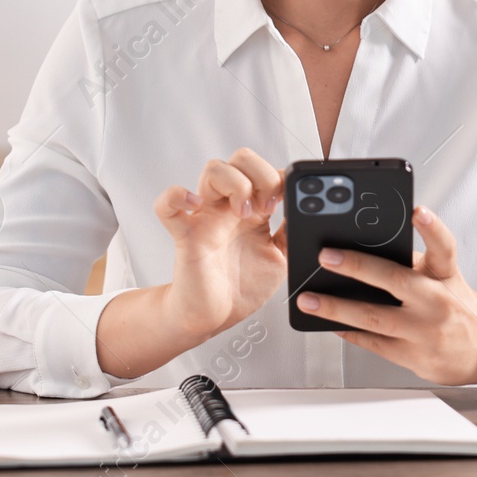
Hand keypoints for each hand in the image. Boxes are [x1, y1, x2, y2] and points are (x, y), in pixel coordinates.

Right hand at [152, 148, 287, 342]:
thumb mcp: (281, 258)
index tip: (287, 200)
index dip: (279, 177)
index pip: (265, 169)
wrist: (214, 317)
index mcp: (252, 210)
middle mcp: (228, 207)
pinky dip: (176, 195)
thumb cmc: (241, 288)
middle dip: (260, 175)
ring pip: (212, 169)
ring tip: (244, 213)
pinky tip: (194, 204)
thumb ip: (292, 232)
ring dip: (235, 183)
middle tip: (268, 207)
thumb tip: (309, 209)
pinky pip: (167, 205)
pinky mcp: (185, 235)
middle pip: (240, 159)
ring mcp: (206, 218)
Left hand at [294, 205, 476, 384]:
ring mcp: (425, 331)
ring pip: (374, 318)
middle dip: (356, 266)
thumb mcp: (443, 277)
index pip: (443, 246)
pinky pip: (373, 342)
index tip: (417, 211)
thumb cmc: (455, 306)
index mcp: (445, 275)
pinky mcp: (414, 355)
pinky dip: (348, 331)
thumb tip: (362, 248)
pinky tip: (328, 322)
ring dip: (336, 308)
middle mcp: (437, 301)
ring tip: (309, 299)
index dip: (431, 227)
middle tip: (326, 256)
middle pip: (395, 280)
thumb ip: (411, 263)